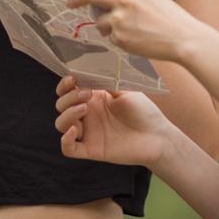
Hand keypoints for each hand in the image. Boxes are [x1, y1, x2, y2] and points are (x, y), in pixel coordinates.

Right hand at [55, 75, 169, 166]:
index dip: (65, 84)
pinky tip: (75, 131)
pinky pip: (68, 149)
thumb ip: (105, 82)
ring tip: (83, 109)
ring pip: (61, 124)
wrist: (158, 136)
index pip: (68, 90)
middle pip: (61, 105)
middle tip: (87, 94)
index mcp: (95, 98)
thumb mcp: (124, 90)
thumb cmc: (144, 112)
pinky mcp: (91, 149)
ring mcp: (89, 132)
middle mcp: (88, 114)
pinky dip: (65, 140)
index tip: (72, 78)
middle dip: (69, 97)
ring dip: (67, 114)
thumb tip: (88, 69)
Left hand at [63, 0, 202, 61]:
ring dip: (106, 23)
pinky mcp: (119, 36)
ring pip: (98, 19)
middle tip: (70, 2)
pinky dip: (116, 36)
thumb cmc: (165, 14)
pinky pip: (108, 35)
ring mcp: (120, 17)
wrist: (183, 37)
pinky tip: (134, 36)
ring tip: (130, 26)